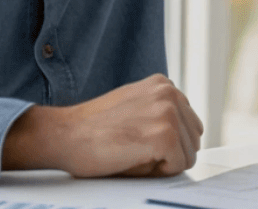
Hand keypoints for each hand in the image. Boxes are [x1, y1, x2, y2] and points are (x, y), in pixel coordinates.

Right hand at [2, 74, 203, 176]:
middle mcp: (169, 93)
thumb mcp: (135, 107)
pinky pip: (179, 165)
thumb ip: (160, 112)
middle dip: (170, 152)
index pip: (190, 124)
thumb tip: (185, 138)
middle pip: (193, 139)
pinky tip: (133, 159)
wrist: (64, 135)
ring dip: (164, 162)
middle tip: (135, 149)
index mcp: (163, 85)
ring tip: (133, 152)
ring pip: (188, 154)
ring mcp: (168, 112)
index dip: (168, 143)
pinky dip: (158, 171)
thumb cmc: (93, 129)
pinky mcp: (164, 135)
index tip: (140, 141)